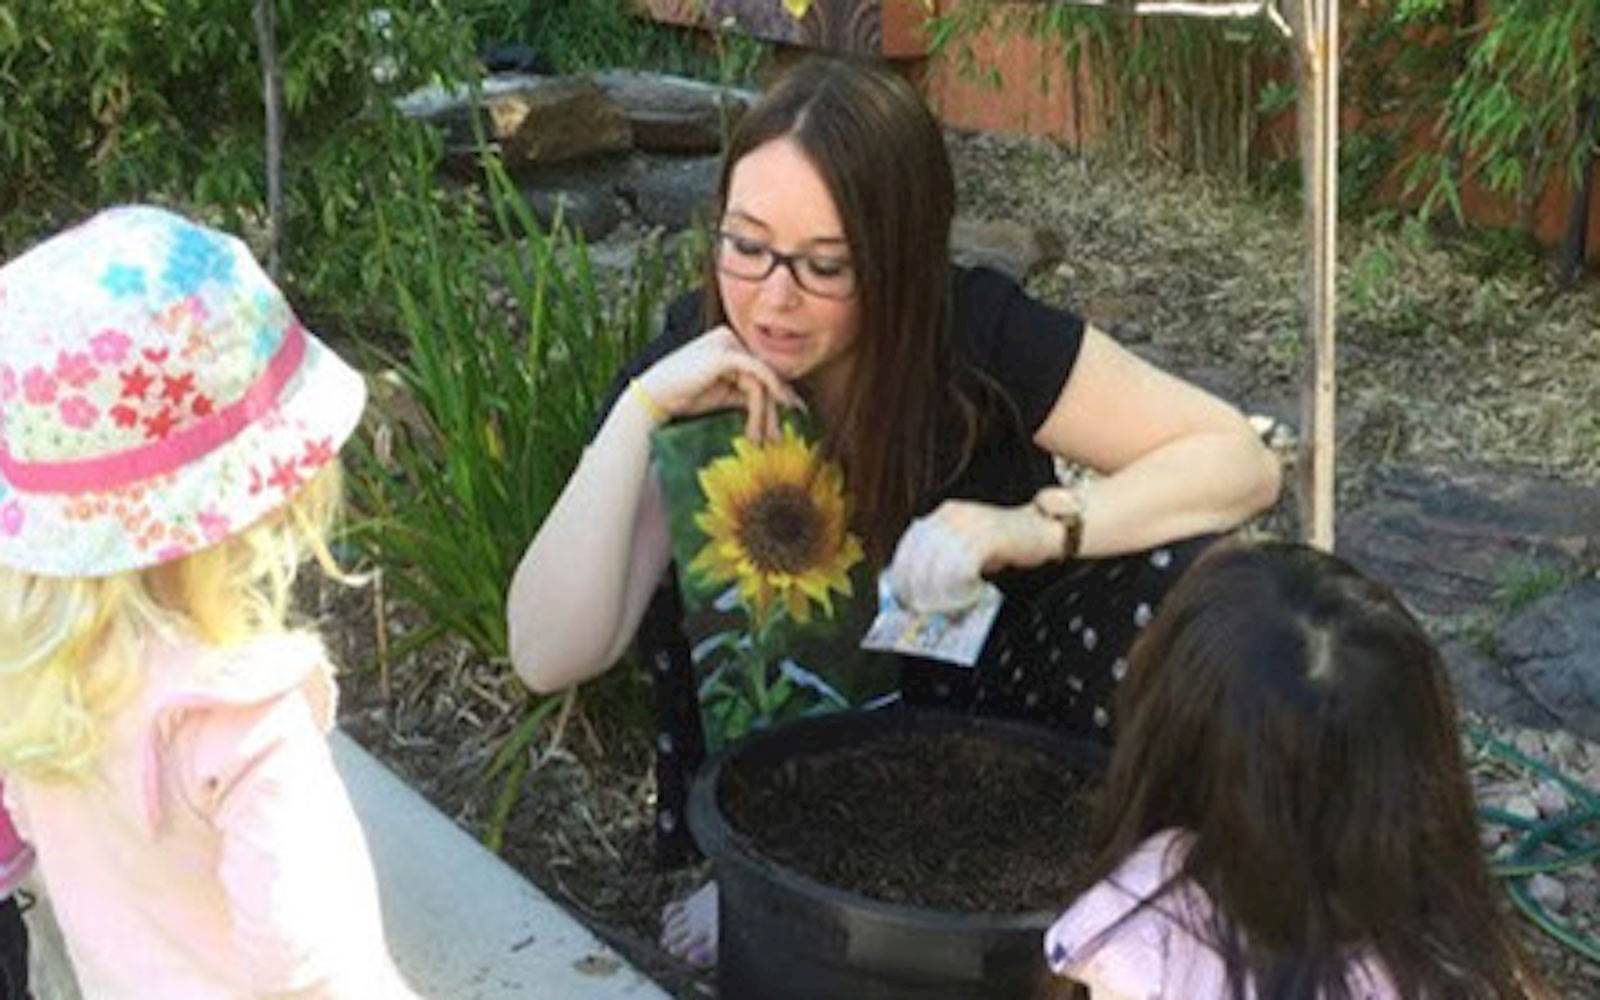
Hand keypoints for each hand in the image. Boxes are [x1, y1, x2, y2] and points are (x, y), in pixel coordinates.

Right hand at [637, 326, 804, 441]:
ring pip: (762, 379)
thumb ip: (746, 392)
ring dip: (765, 412)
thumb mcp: (723, 394)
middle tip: (778, 436)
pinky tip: (770, 416)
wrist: (653, 397)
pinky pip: (757, 375)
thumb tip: (774, 403)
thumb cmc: (684, 396)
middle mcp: (728, 337)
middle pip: (762, 374)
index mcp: (726, 342)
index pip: (758, 369)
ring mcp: (727, 342)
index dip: (776, 394)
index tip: (789, 415)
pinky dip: (766, 397)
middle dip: (773, 407)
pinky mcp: (726, 353)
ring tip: (762, 438)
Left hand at [888, 499, 1061, 612]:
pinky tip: (968, 593)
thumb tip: (916, 592)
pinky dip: (961, 584)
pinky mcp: (990, 534)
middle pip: (919, 554)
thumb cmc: (1005, 546)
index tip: (901, 598)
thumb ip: (941, 563)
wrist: (1044, 530)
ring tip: (943, 606)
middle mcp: (951, 515)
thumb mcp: (966, 550)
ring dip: (937, 589)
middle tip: (920, 608)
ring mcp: (970, 522)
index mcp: (941, 515)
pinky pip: (963, 564)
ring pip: (938, 561)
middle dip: (916, 585)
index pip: (908, 545)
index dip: (901, 574)